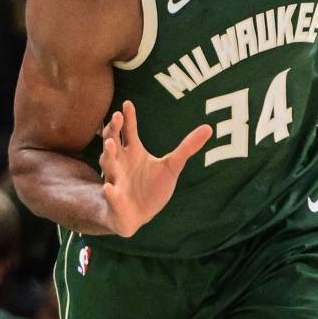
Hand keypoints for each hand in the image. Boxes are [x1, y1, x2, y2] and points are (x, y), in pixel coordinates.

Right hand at [99, 100, 212, 236]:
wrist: (139, 215)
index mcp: (133, 151)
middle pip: (113, 141)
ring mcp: (115, 179)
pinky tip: (109, 188)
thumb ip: (187, 147)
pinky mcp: (115, 199)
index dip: (128, 117)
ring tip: (111, 144)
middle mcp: (120, 162)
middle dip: (113, 130)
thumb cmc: (152, 187)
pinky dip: (110, 192)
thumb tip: (208, 128)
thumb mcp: (172, 166)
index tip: (127, 103)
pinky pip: (112, 195)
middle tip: (116, 117)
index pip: (129, 130)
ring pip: (109, 164)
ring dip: (109, 154)